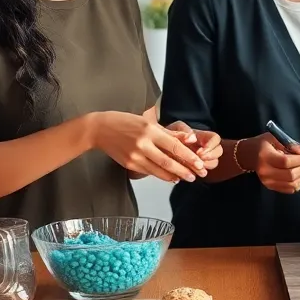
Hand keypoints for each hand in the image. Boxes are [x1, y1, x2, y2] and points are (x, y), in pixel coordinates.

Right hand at [88, 111, 208, 182]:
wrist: (100, 129)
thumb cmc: (125, 122)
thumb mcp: (148, 121)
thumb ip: (170, 132)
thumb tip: (191, 139)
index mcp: (150, 131)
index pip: (174, 146)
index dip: (189, 157)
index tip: (200, 163)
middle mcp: (143, 145)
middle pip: (168, 161)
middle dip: (185, 170)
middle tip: (197, 175)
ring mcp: (135, 156)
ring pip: (159, 170)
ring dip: (174, 176)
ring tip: (186, 178)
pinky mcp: (129, 164)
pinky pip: (149, 172)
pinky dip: (161, 175)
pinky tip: (170, 176)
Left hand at [165, 121, 222, 169]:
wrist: (160, 146)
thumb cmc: (168, 134)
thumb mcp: (175, 128)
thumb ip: (183, 131)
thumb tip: (191, 137)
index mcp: (202, 136)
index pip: (215, 139)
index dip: (211, 145)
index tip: (200, 151)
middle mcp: (205, 148)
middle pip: (218, 152)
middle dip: (210, 157)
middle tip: (199, 160)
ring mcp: (201, 159)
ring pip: (213, 163)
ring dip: (205, 166)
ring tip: (194, 168)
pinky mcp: (195, 169)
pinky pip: (201, 172)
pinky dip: (195, 173)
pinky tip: (187, 172)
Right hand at [244, 133, 299, 193]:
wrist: (248, 155)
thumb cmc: (262, 144)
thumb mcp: (275, 137)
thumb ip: (291, 144)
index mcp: (265, 157)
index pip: (287, 161)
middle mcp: (265, 172)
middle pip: (291, 175)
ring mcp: (268, 182)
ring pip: (293, 184)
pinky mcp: (271, 187)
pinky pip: (290, 189)